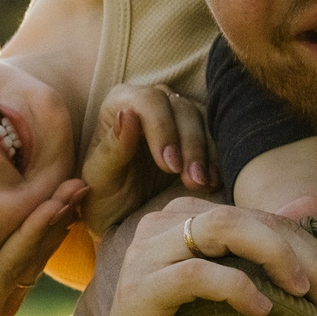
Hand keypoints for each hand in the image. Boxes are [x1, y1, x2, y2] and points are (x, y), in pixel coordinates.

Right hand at [0, 178, 83, 315]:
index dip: (33, 231)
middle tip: (82, 181)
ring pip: (34, 254)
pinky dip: (44, 235)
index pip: (12, 261)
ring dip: (56, 221)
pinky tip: (54, 214)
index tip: (56, 200)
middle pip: (33, 251)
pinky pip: (26, 259)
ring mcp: (2, 297)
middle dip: (56, 216)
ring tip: (77, 188)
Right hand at [52, 198, 316, 315]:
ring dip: (276, 256)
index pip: (261, 216)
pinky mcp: (139, 292)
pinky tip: (262, 311)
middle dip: (306, 254)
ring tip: (306, 293)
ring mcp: (146, 256)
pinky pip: (195, 274)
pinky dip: (235, 288)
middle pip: (248, 218)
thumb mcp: (236, 296)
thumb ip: (269, 247)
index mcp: (185, 219)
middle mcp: (161, 226)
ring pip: (223, 229)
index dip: (313, 246)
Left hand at [89, 82, 213, 233]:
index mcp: (120, 102)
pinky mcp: (196, 131)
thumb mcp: (100, 178)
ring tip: (203, 184)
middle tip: (192, 180)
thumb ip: (113, 148)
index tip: (169, 165)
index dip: (162, 129)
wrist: (119, 213)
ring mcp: (176, 114)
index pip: (148, 101)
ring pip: (201, 120)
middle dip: (189, 145)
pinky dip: (216, 159)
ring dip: (205, 153)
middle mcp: (150, 102)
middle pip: (180, 108)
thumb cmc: (104, 194)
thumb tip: (128, 115)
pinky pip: (215, 135)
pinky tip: (213, 182)